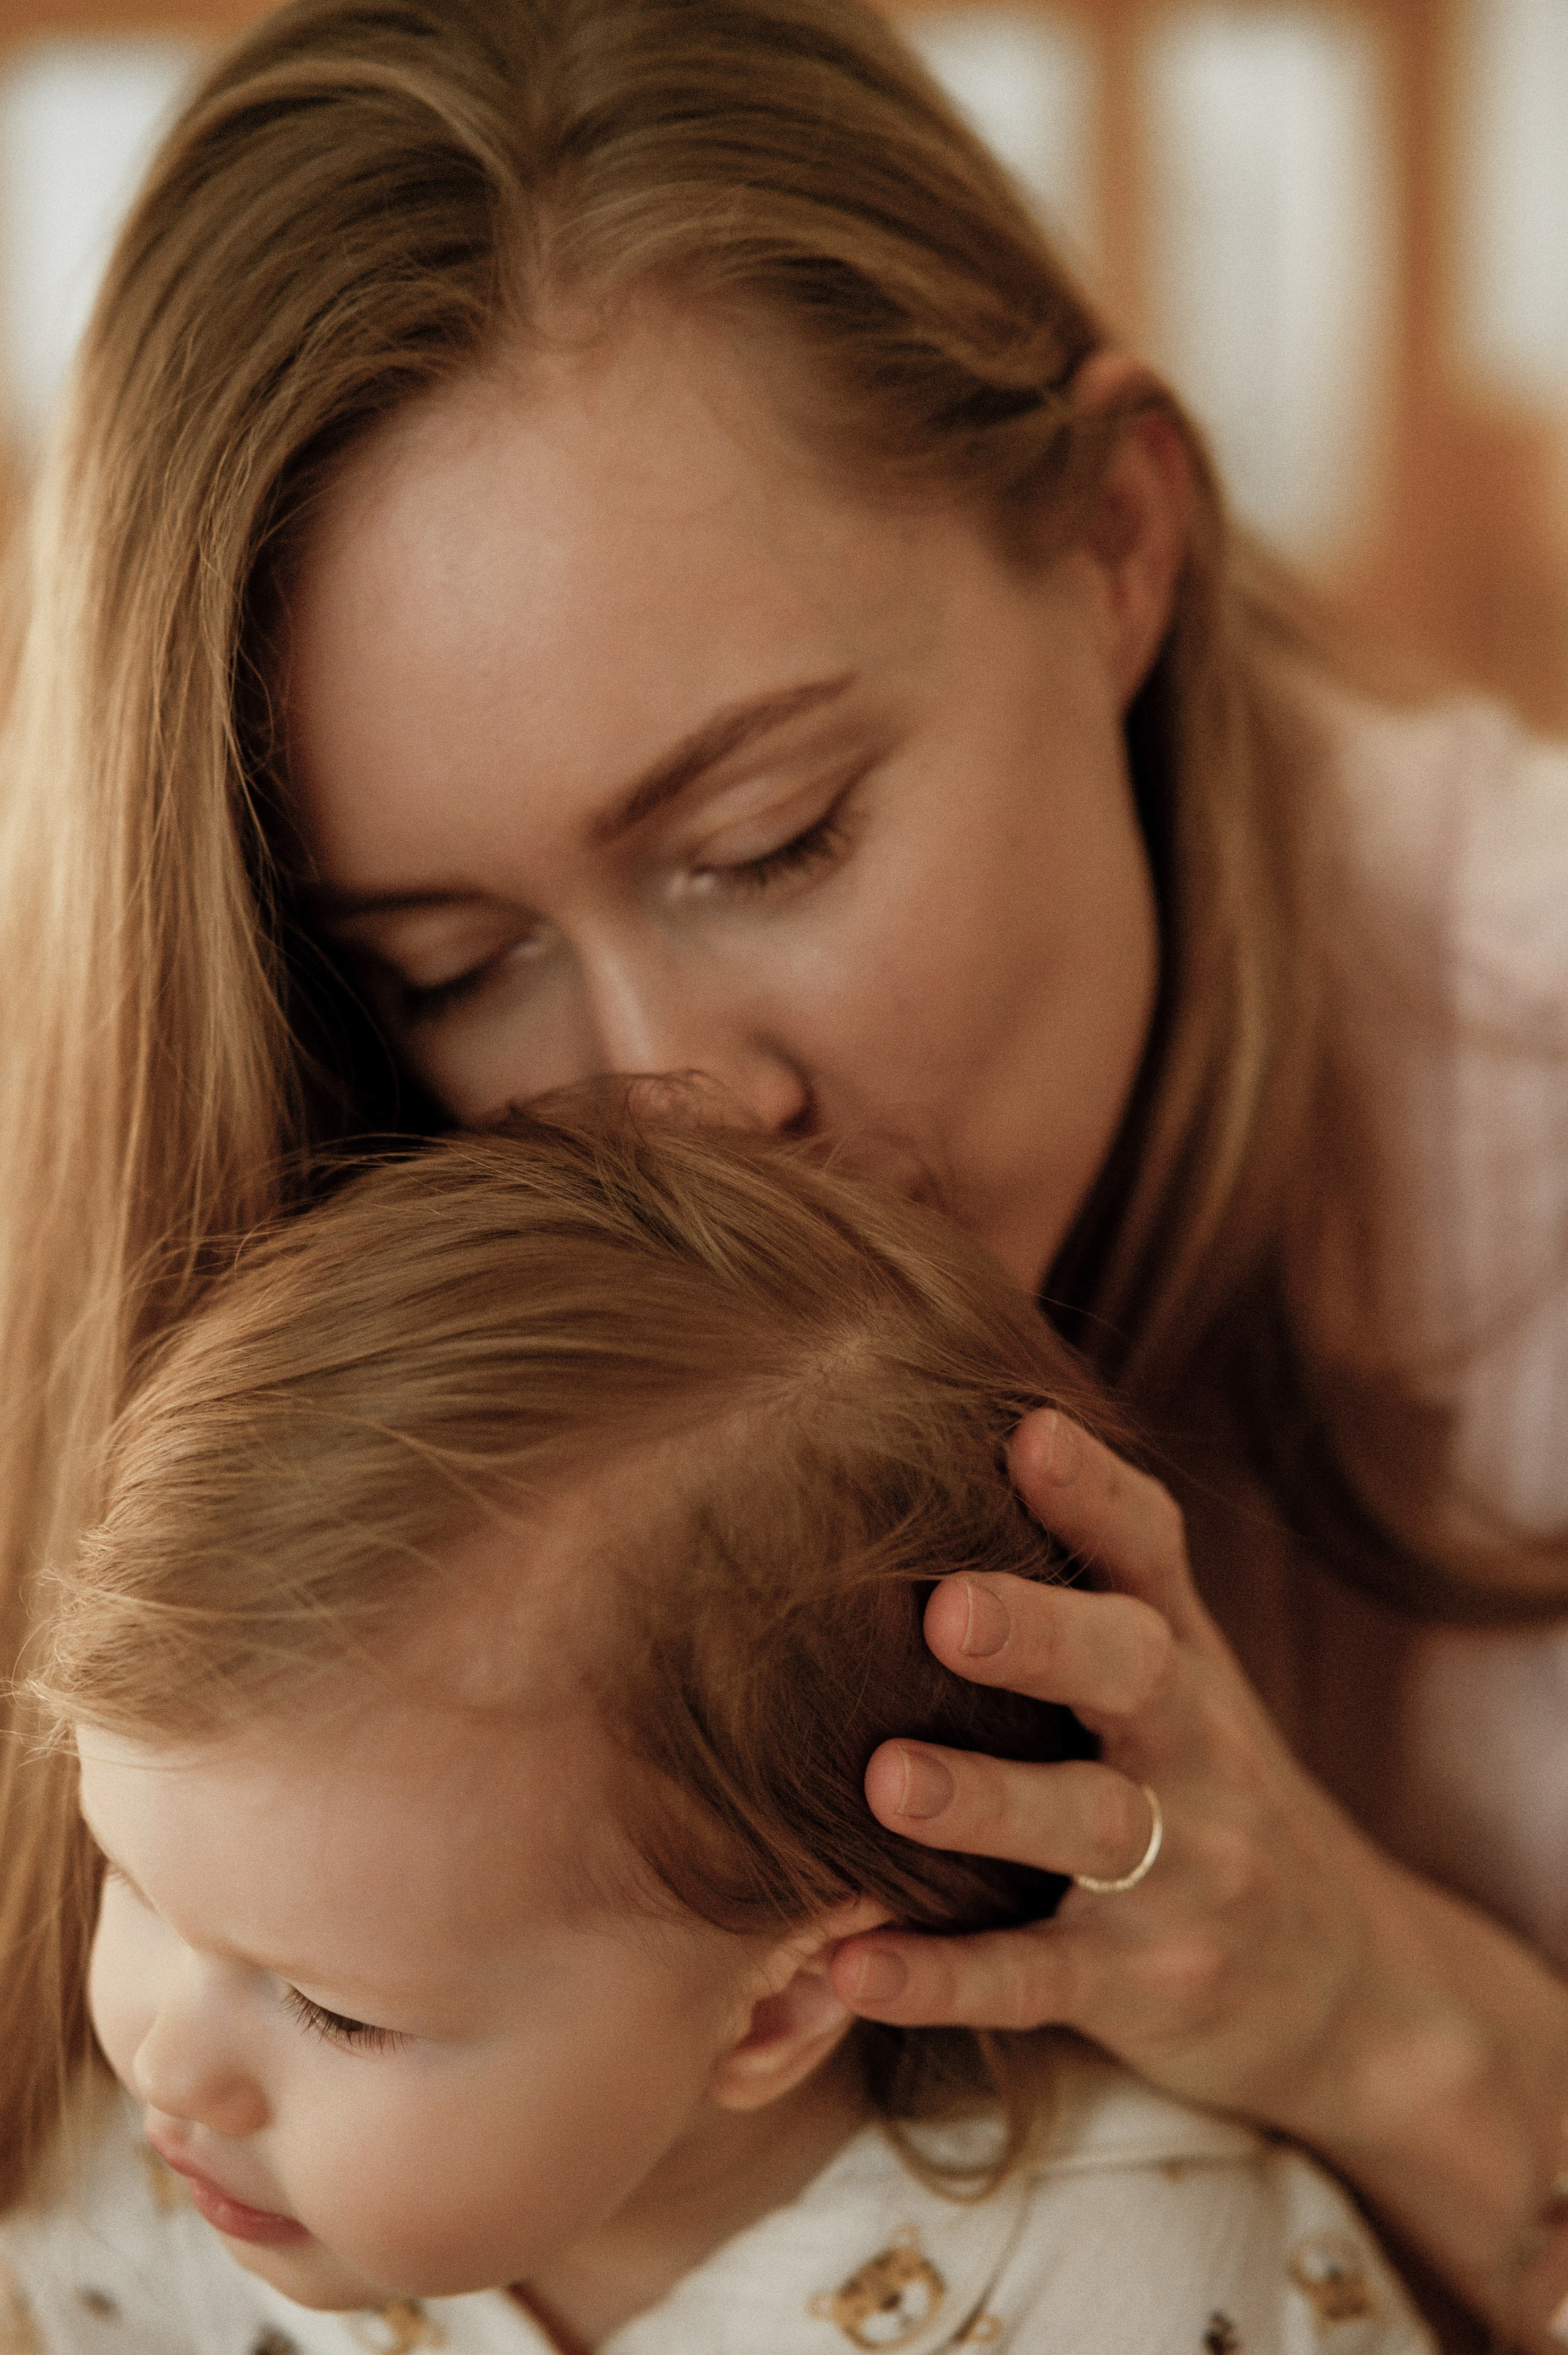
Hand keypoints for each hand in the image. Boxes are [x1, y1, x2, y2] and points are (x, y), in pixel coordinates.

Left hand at [831, 1408, 1380, 2120]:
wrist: (1354, 1990)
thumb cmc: (1207, 1792)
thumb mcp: (1178, 1681)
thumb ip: (1086, 1584)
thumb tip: (959, 1443)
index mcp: (1187, 1661)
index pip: (1150, 1553)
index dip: (1093, 1491)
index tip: (1025, 1432)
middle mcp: (1198, 1752)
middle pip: (1136, 1671)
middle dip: (1045, 1635)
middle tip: (947, 1607)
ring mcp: (1184, 1874)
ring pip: (1091, 1826)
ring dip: (985, 1802)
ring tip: (885, 1779)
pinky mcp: (1147, 1986)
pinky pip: (1036, 1980)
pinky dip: (945, 1974)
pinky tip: (854, 1962)